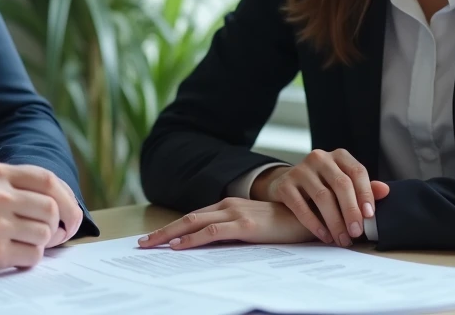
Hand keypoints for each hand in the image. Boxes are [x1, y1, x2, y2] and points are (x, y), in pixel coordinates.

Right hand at [0, 162, 82, 276]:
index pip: (49, 180)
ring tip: (24, 244)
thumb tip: (61, 204)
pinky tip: (14, 256)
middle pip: (51, 208)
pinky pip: (31, 256)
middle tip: (57, 235)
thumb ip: (16, 187)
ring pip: (44, 234)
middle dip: (60, 225)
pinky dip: (29, 259)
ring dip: (42, 243)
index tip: (71, 214)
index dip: (68, 198)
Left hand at [137, 198, 313, 249]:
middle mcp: (229, 205)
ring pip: (193, 222)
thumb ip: (236, 233)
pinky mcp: (246, 225)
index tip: (154, 239)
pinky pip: (211, 232)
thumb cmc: (287, 225)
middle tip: (141, 243)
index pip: (194, 217)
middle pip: (188, 218)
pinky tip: (178, 246)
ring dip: (169, 234)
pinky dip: (192, 239)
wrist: (313, 217)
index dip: (173, 227)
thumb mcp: (256, 229)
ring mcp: (236, 213)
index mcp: (230, 206)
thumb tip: (213, 248)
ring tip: (150, 245)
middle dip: (162, 231)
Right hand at [251, 150, 389, 246]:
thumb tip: (385, 191)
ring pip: (322, 196)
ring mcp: (300, 169)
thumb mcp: (343, 186)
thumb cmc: (322, 188)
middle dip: (351, 211)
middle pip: (341, 184)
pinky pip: (300, 206)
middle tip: (356, 232)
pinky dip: (314, 223)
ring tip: (342, 239)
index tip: (370, 215)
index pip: (357, 172)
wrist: (287, 187)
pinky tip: (324, 235)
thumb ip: (363, 189)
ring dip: (335, 221)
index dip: (365, 194)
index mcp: (338, 156)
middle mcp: (319, 158)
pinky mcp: (285, 184)